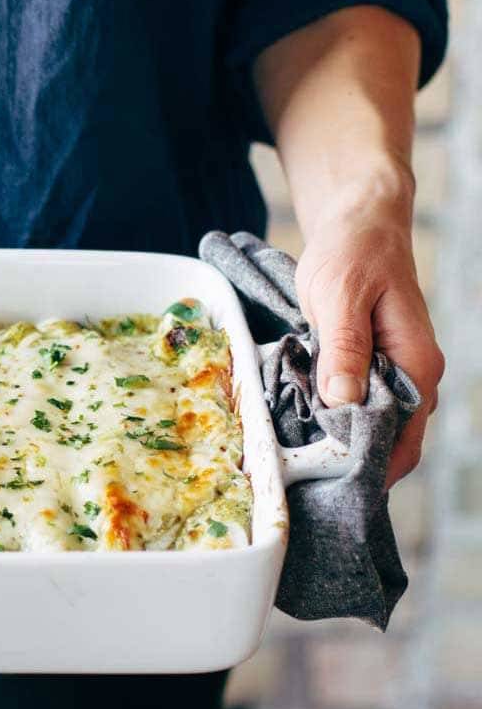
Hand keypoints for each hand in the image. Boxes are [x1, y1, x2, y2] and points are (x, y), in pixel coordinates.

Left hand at [294, 193, 443, 487]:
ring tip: (292, 457)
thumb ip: (344, 348)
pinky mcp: (373, 365)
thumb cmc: (353, 252)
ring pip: (370, 425)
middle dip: (348, 464)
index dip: (368, 471)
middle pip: (387, 442)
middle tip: (298, 479)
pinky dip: (332, 416)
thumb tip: (343, 401)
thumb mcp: (340, 295)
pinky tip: (299, 422)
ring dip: (336, 440)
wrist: (360, 221)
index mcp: (417, 366)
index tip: (325, 486)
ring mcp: (395, 373)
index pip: (403, 443)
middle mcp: (414, 377)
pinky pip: (358, 403)